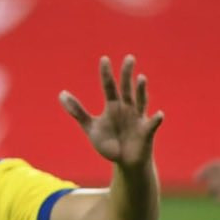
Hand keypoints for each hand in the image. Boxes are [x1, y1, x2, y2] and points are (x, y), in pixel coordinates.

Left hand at [60, 55, 164, 170]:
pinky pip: (152, 124)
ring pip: (140, 101)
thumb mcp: (91, 127)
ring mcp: (138, 118)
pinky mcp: (146, 132)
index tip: (104, 59)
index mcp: (113, 106)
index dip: (106, 74)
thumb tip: (61, 93)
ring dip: (141, 91)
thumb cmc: (109, 142)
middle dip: (127, 74)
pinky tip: (158, 115)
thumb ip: (77, 111)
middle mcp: (127, 108)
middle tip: (129, 58)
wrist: (125, 162)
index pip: (108, 87)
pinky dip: (155, 120)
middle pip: (126, 88)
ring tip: (141, 78)